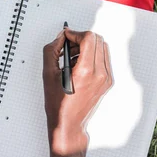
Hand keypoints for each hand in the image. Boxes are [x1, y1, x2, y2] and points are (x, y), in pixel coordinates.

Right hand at [43, 28, 112, 154]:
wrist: (69, 123)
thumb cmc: (59, 104)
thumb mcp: (48, 74)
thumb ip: (52, 51)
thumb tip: (60, 38)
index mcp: (86, 72)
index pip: (89, 38)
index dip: (75, 33)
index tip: (66, 36)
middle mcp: (100, 74)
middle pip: (97, 39)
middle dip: (81, 38)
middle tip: (68, 46)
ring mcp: (106, 78)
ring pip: (102, 47)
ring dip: (87, 46)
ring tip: (72, 57)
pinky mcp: (107, 81)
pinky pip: (103, 58)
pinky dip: (92, 55)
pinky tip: (78, 65)